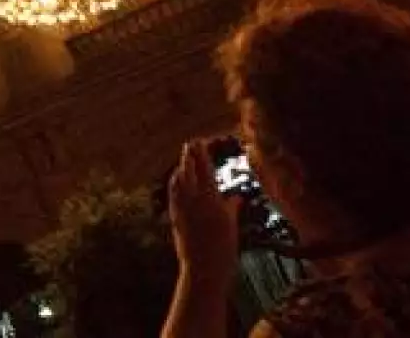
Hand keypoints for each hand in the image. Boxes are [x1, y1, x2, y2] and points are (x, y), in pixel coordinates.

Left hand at [167, 139, 240, 283]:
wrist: (204, 268)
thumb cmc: (224, 247)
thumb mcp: (231, 223)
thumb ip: (231, 206)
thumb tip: (236, 197)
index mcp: (210, 197)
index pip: (204, 167)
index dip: (201, 152)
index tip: (200, 141)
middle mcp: (193, 198)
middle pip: (188, 168)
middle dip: (189, 155)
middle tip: (191, 143)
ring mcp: (181, 206)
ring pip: (178, 179)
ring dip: (182, 167)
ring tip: (185, 159)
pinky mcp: (174, 215)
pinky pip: (173, 192)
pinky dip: (175, 182)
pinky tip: (177, 179)